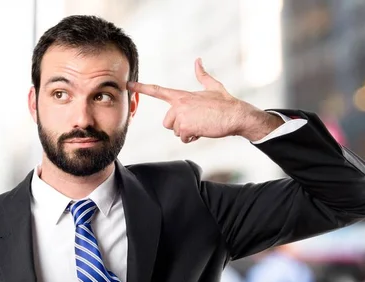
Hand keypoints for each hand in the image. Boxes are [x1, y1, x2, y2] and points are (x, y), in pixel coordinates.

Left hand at [127, 58, 283, 142]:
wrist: (236, 115)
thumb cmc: (226, 103)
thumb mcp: (213, 86)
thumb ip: (202, 75)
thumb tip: (198, 61)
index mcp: (182, 95)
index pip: (157, 91)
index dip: (141, 87)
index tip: (128, 85)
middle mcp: (179, 104)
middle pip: (167, 123)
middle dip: (181, 126)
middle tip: (197, 121)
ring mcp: (182, 115)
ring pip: (177, 131)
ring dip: (188, 132)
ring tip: (202, 124)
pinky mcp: (186, 127)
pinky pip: (183, 138)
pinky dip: (193, 137)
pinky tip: (203, 130)